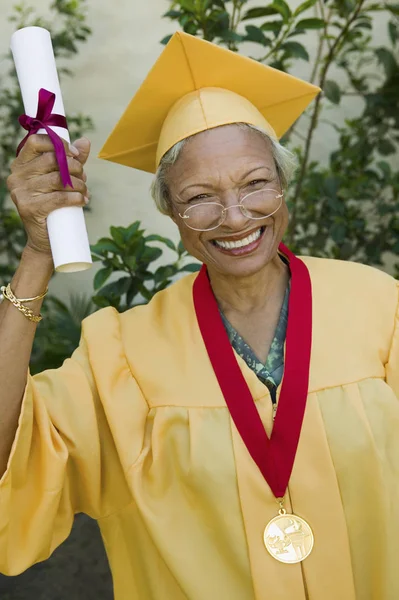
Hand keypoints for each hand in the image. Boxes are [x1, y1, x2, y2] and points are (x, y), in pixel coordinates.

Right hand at [7, 134, 90, 256]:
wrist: (45, 240)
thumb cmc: (54, 206)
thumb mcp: (62, 179)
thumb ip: (71, 160)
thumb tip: (85, 142)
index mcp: (21, 164)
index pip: (36, 141)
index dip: (59, 144)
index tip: (76, 155)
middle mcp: (16, 176)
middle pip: (52, 160)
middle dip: (75, 167)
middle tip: (83, 179)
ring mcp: (20, 192)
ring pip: (58, 179)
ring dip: (78, 184)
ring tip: (84, 191)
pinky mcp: (29, 208)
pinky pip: (58, 197)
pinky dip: (75, 197)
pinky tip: (82, 200)